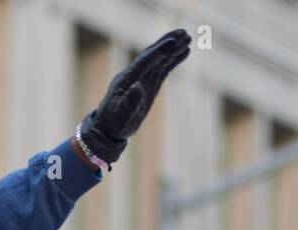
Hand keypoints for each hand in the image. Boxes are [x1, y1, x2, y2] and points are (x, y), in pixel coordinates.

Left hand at [78, 29, 190, 164]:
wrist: (109, 128)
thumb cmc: (114, 123)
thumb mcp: (120, 116)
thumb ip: (129, 103)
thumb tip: (138, 87)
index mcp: (126, 80)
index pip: (143, 62)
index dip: (157, 52)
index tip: (171, 42)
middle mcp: (134, 75)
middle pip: (152, 55)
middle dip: (167, 43)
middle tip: (183, 33)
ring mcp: (143, 78)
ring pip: (159, 59)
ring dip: (173, 48)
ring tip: (188, 37)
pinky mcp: (149, 83)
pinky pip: (163, 68)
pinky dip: (173, 59)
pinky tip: (185, 52)